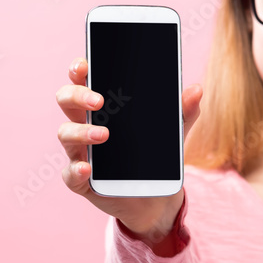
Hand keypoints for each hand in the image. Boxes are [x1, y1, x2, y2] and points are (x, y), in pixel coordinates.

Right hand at [55, 56, 202, 242]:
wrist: (157, 197)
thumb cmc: (155, 156)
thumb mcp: (172, 132)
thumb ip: (183, 112)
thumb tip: (197, 90)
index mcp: (103, 108)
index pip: (83, 80)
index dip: (79, 70)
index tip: (85, 64)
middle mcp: (85, 125)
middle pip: (66, 100)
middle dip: (77, 95)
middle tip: (99, 101)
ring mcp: (81, 152)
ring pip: (65, 133)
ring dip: (81, 132)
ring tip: (104, 136)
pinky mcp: (82, 181)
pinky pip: (70, 174)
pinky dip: (75, 170)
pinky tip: (87, 168)